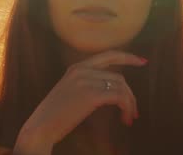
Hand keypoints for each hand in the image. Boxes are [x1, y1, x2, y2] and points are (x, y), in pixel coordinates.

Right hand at [15, 50, 147, 150]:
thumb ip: (86, 83)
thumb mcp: (69, 91)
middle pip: (119, 77)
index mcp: (76, 67)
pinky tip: (125, 119)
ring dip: (129, 104)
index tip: (142, 62)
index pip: (109, 55)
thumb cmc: (55, 115)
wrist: (40, 127)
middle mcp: (82, 70)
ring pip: (121, 87)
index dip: (128, 57)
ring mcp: (86, 81)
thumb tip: (112, 89)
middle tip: (135, 111)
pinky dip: (126, 108)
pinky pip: (118, 97)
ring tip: (129, 118)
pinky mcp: (90, 95)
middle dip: (130, 94)